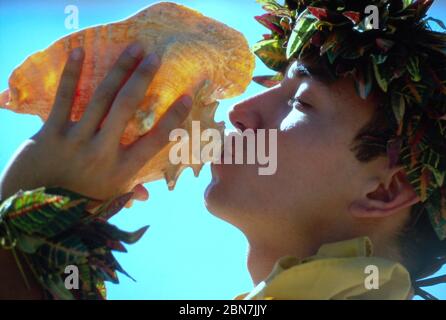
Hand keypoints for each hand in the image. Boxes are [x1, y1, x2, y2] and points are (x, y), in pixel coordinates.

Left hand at [0, 43, 191, 201]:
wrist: (29, 210)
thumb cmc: (76, 206)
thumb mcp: (107, 202)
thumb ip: (127, 194)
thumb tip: (145, 195)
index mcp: (121, 170)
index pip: (155, 140)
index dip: (173, 117)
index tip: (186, 97)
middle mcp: (102, 152)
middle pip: (127, 108)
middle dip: (143, 79)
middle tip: (155, 57)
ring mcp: (75, 140)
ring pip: (101, 98)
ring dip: (120, 70)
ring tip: (134, 48)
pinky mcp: (50, 132)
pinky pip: (64, 98)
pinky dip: (71, 74)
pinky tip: (80, 51)